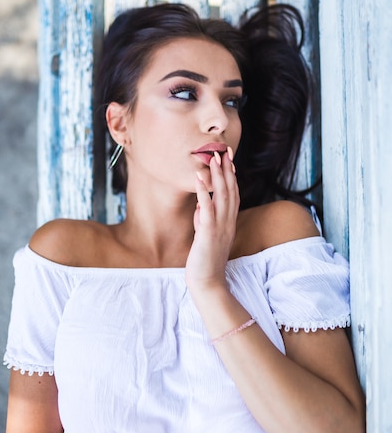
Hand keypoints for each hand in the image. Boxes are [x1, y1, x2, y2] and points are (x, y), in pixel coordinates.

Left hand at [185, 148, 239, 295]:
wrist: (207, 282)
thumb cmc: (205, 260)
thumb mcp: (206, 236)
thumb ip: (205, 220)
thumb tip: (201, 206)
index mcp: (229, 222)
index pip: (233, 193)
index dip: (231, 175)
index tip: (228, 158)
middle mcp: (227, 222)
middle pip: (230, 190)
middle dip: (227, 169)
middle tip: (225, 150)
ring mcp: (220, 227)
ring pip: (221, 196)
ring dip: (218, 175)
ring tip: (214, 157)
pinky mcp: (208, 234)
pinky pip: (206, 209)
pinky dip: (203, 192)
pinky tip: (199, 178)